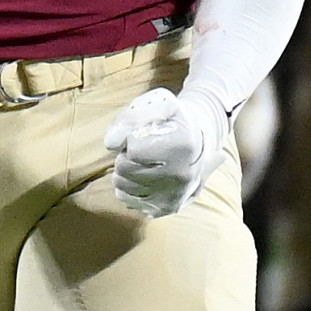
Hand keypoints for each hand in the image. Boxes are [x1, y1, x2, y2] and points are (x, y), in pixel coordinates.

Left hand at [103, 87, 225, 217]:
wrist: (199, 142)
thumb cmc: (172, 119)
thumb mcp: (158, 102)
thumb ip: (132, 116)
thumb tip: (111, 142)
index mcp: (183, 144)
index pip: (133, 150)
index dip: (129, 138)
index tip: (139, 133)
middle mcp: (182, 175)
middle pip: (124, 168)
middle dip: (125, 155)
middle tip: (140, 147)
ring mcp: (175, 195)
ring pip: (122, 185)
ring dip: (125, 171)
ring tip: (142, 160)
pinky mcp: (166, 208)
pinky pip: (127, 199)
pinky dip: (129, 187)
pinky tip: (143, 175)